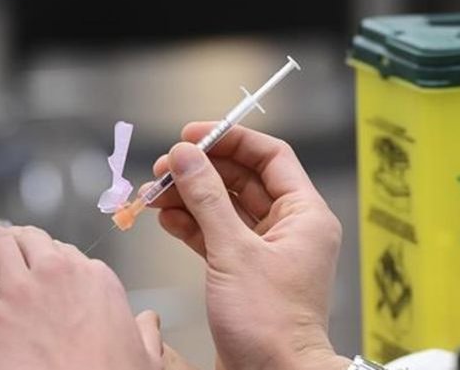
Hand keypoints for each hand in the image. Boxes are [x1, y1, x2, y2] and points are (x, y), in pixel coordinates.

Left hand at [0, 219, 162, 369]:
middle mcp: (58, 274)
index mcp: (96, 280)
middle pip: (29, 239)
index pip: (66, 252)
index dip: (47, 256)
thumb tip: (149, 322)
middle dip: (12, 236)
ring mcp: (20, 291)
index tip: (36, 261)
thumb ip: (146, 335)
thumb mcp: (146, 362)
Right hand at [147, 122, 350, 369]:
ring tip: (155, 195)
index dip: (230, 139)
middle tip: (164, 168)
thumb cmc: (269, 323)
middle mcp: (288, 227)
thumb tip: (184, 156)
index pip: (270, 156)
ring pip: (223, 206)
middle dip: (200, 171)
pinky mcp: (243, 269)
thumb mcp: (233, 251)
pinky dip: (190, 224)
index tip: (192, 135)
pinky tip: (166, 219)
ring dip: (189, 197)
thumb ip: (207, 198)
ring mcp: (264, 249)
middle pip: (241, 179)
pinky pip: (214, 233)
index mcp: (304, 215)